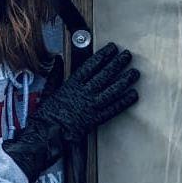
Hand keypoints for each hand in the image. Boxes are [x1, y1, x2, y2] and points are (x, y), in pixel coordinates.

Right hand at [5, 43, 140, 180]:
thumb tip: (57, 59)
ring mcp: (92, 106)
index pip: (91, 66)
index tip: (112, 48)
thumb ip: (55, 73)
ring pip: (112, 90)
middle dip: (117, 64)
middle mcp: (84, 93)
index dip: (103, 56)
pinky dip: (124, 102)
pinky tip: (134, 95)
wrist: (48, 134)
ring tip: (134, 73)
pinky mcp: (96, 119)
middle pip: (105, 75)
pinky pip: (113, 109)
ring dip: (124, 81)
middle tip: (127, 55)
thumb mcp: (48, 90)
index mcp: (72, 84)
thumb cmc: (47, 114)